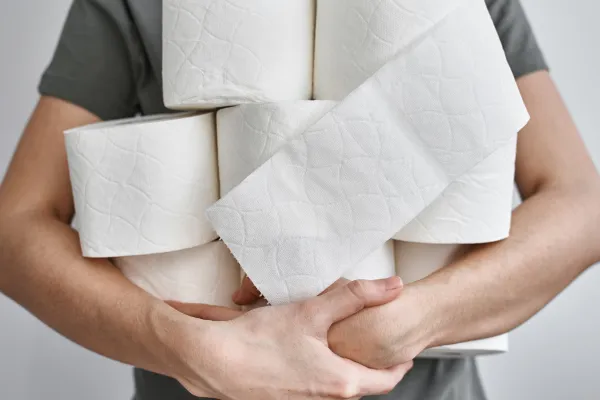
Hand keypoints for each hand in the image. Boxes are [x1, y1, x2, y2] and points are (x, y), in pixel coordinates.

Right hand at [231, 277, 431, 369]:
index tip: (404, 354)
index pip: (386, 381)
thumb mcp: (312, 311)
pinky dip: (319, 376)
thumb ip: (355, 296)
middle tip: (375, 349)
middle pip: (360, 385)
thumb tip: (393, 286)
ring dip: (343, 371)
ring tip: (343, 349)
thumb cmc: (262, 341)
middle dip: (370, 367)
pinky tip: (307, 357)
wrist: (215, 363)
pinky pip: (312, 391)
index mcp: (340, 382)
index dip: (398, 366)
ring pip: (334, 388)